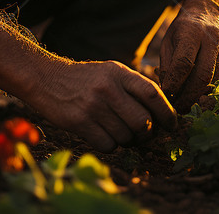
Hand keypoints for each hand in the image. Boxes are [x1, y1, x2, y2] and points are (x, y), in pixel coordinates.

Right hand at [30, 60, 176, 151]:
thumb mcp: (111, 72)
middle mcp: (108, 89)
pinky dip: (110, 145)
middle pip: (142, 122)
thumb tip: (163, 113)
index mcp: (119, 73)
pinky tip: (102, 133)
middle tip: (143, 134)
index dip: (167, 113)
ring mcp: (93, 106)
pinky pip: (107, 145)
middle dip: (146, 133)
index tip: (171, 125)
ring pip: (125, 137)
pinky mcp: (79, 122)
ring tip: (117, 130)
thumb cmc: (86, 79)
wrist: (47, 79)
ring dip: (126, 140)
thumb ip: (134, 87)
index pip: (153, 94)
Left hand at [158, 0, 218, 111]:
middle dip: (191, 96)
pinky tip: (204, 87)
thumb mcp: (169, 40)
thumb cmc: (184, 26)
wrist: (209, 6)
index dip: (175, 84)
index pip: (183, 64)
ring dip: (203, 92)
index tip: (167, 96)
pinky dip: (214, 82)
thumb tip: (168, 91)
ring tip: (190, 100)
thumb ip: (168, 65)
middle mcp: (212, 36)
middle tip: (180, 108)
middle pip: (204, 75)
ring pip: (217, 77)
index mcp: (191, 32)